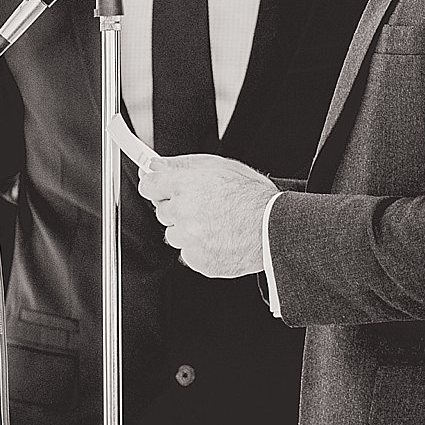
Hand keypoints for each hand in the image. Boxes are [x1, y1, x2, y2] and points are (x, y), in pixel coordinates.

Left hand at [134, 153, 275, 277]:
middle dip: (179, 209)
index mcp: (185, 186)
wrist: (276, 229)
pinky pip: (189, 254)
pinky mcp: (198, 260)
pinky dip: (201, 249)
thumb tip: (156, 165)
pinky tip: (220, 239)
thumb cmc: (254, 197)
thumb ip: (182, 164)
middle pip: (163, 211)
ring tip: (217, 224)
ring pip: (175, 234)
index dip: (156, 187)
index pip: (148, 186)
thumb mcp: (220, 166)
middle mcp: (183, 212)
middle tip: (206, 207)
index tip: (159, 189)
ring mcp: (189, 238)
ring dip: (189, 231)